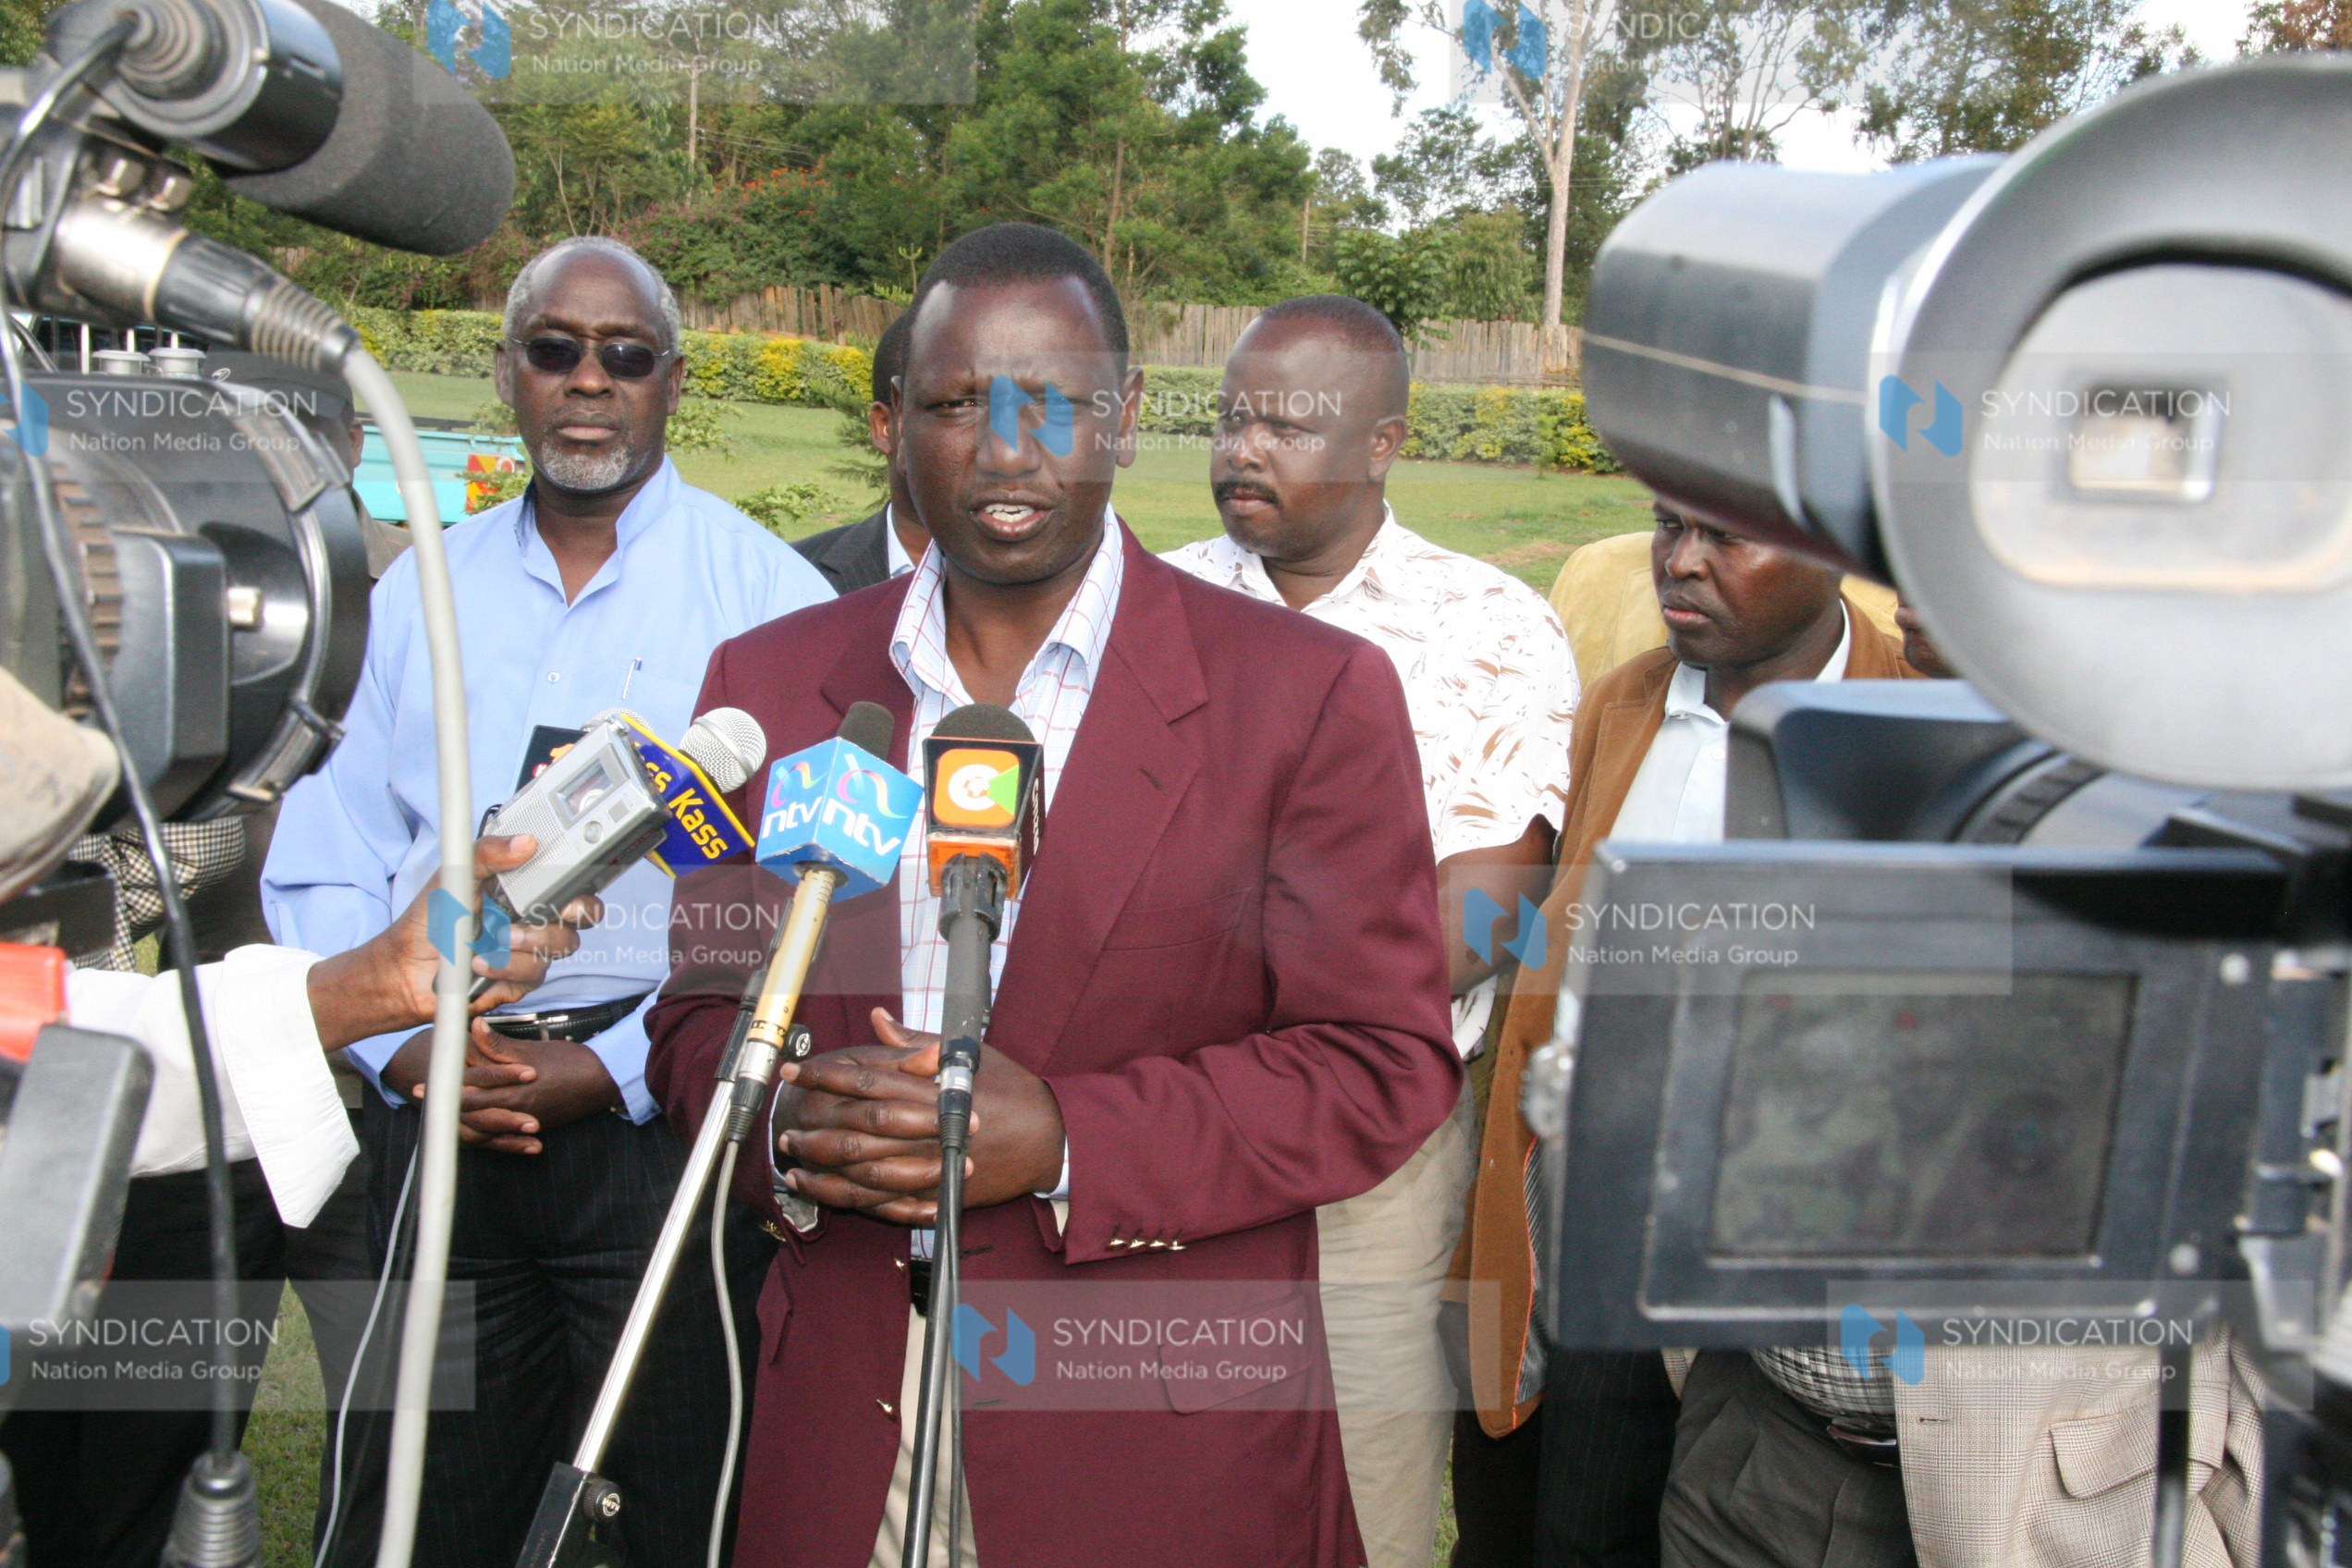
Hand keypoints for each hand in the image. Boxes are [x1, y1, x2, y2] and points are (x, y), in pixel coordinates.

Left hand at [305, 835, 601, 1050]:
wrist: (406, 968)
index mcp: (524, 887)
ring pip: (562, 944)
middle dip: (573, 911)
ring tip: (491, 939)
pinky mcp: (522, 979)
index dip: (583, 877)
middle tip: (544, 909)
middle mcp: (534, 917)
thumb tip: (524, 842)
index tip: (574, 875)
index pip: (570, 877)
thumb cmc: (428, 920)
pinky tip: (479, 963)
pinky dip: (504, 967)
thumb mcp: (454, 875)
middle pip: (584, 913)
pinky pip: (535, 971)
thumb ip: (486, 852)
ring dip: (525, 941)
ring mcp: (531, 949)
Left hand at [380, 1018, 623, 1154]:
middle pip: (469, 1110)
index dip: (445, 1086)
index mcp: (510, 1087)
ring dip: (460, 1120)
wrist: (601, 1081)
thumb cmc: (570, 1062)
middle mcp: (512, 1108)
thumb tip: (474, 1027)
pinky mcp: (531, 1126)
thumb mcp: (532, 1051)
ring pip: (482, 1126)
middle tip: (422, 1099)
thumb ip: (499, 1045)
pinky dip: (485, 1135)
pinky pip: (501, 1136)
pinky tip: (473, 1131)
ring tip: (441, 1118)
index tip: (426, 1083)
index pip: (468, 1088)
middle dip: (443, 1105)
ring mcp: (522, 1120)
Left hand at [774, 1008, 1064, 1224]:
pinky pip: (882, 1202)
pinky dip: (848, 1198)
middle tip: (787, 1120)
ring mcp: (928, 1165)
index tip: (794, 1072)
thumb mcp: (966, 1054)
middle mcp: (923, 1127)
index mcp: (928, 1088)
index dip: (823, 1075)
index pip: (864, 1079)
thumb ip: (915, 1042)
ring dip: (821, 1165)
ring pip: (860, 1171)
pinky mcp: (934, 1194)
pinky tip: (824, 1191)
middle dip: (814, 1124)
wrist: (1047, 1138)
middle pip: (854, 1128)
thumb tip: (879, 1019)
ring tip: (793, 1158)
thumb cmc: (1009, 1091)